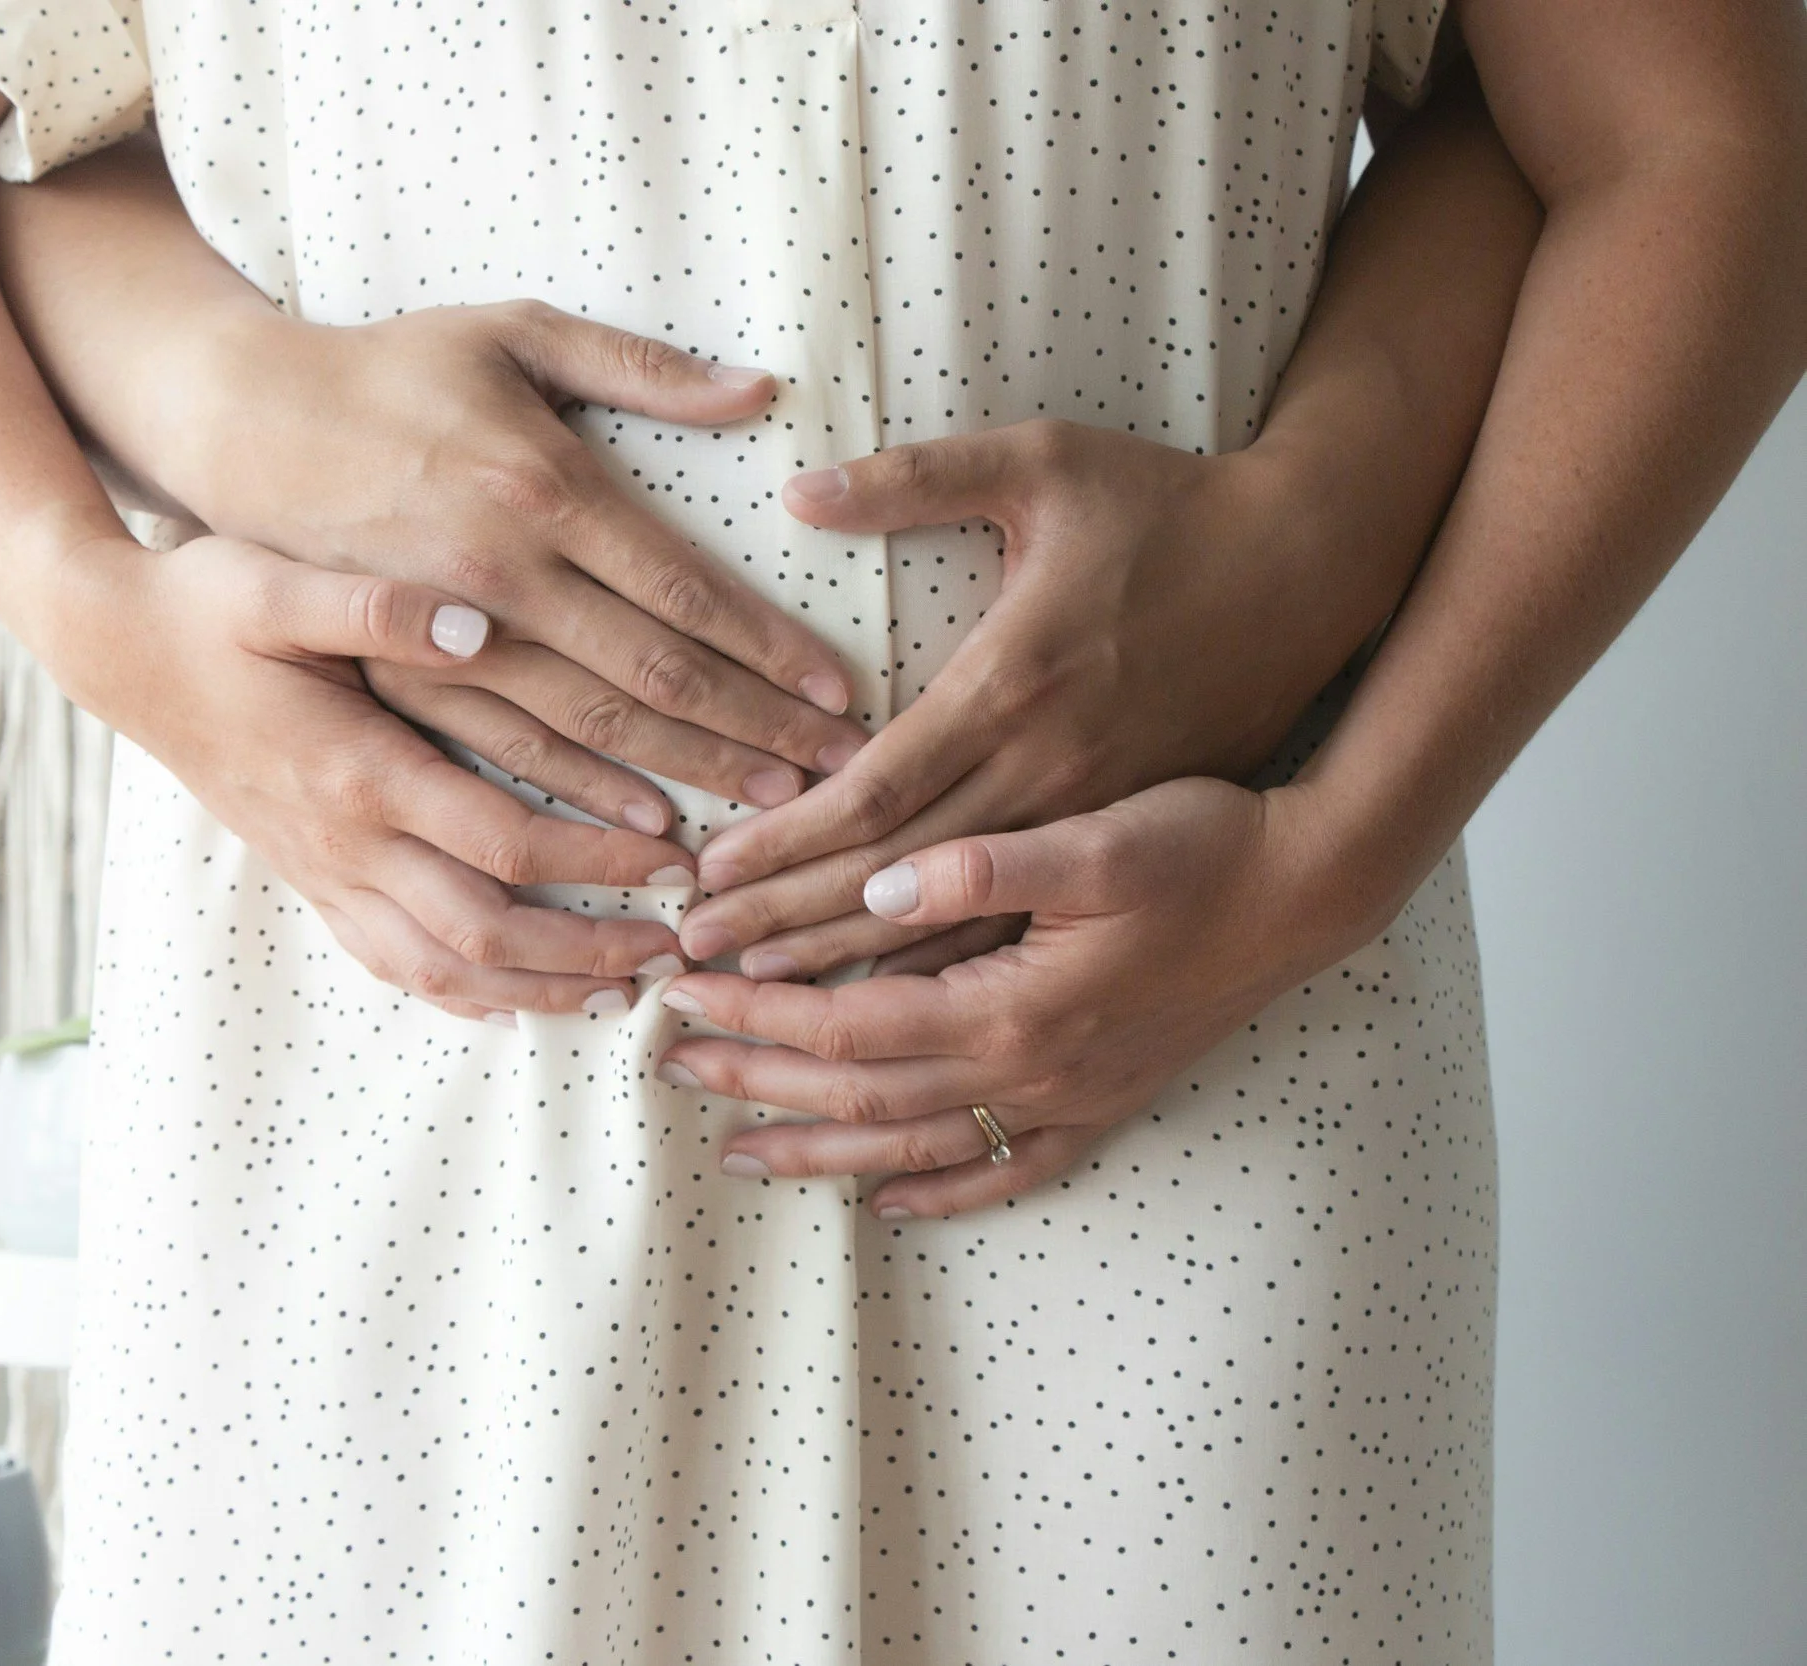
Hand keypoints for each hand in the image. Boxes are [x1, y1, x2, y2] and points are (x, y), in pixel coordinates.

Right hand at [38, 532, 695, 1020]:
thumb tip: (479, 623)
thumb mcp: (278, 583)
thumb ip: (378, 607)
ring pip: (439, 971)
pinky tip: (512, 999)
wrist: (113, 650)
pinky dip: (459, 993)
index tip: (677, 857)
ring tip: (615, 993)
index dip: (599, 861)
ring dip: (534, 991)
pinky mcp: (306, 877)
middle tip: (672, 948)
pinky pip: (389, 963)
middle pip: (485, 934)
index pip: (505, 843)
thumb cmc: (201, 605)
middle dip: (587, 953)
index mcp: (357, 771)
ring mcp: (321, 871)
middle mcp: (343, 841)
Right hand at [132, 298, 869, 812]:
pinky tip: (644, 831)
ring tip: (769, 813)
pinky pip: (503, 757)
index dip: (769, 649)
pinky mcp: (400, 678)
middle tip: (839, 775)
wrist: (241, 427)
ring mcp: (446, 640)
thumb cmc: (389, 369)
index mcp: (540, 489)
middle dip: (755, 731)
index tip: (840, 692)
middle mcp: (500, 578)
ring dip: (685, 778)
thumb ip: (637, 365)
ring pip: (587, 737)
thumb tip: (758, 390)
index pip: (683, 592)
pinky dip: (578, 803)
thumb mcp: (511, 330)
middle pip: (652, 680)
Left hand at [653, 778, 1382, 1215]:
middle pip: (860, 1095)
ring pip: (916, 1147)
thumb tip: (877, 886)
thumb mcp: (1095, 835)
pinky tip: (891, 1202)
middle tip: (670, 1066)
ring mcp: (1069, 1099)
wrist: (1312, 891)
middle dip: (759, 1079)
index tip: (682, 991)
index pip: (845, 1023)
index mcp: (1011, 1006)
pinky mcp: (1105, 1103)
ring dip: (822, 1149)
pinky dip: (944, 1193)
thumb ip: (980, 867)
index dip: (756, 1011)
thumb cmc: (1204, 846)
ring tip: (740, 1152)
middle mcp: (1031, 1072)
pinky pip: (1009, 1170)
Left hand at [677, 420, 1410, 976]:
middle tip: (690, 957)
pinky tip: (882, 1011)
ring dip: (849, 966)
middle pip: (891, 880)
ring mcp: (1090, 822)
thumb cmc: (1171, 507)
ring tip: (755, 995)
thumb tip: (798, 489)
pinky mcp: (1122, 842)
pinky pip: (1022, 933)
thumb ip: (917, 479)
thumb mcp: (1046, 461)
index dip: (781, 844)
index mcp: (1013, 688)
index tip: (705, 876)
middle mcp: (1046, 773)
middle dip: (784, 923)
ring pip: (953, 928)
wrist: (1318, 573)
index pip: (871, 793)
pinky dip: (947, 969)